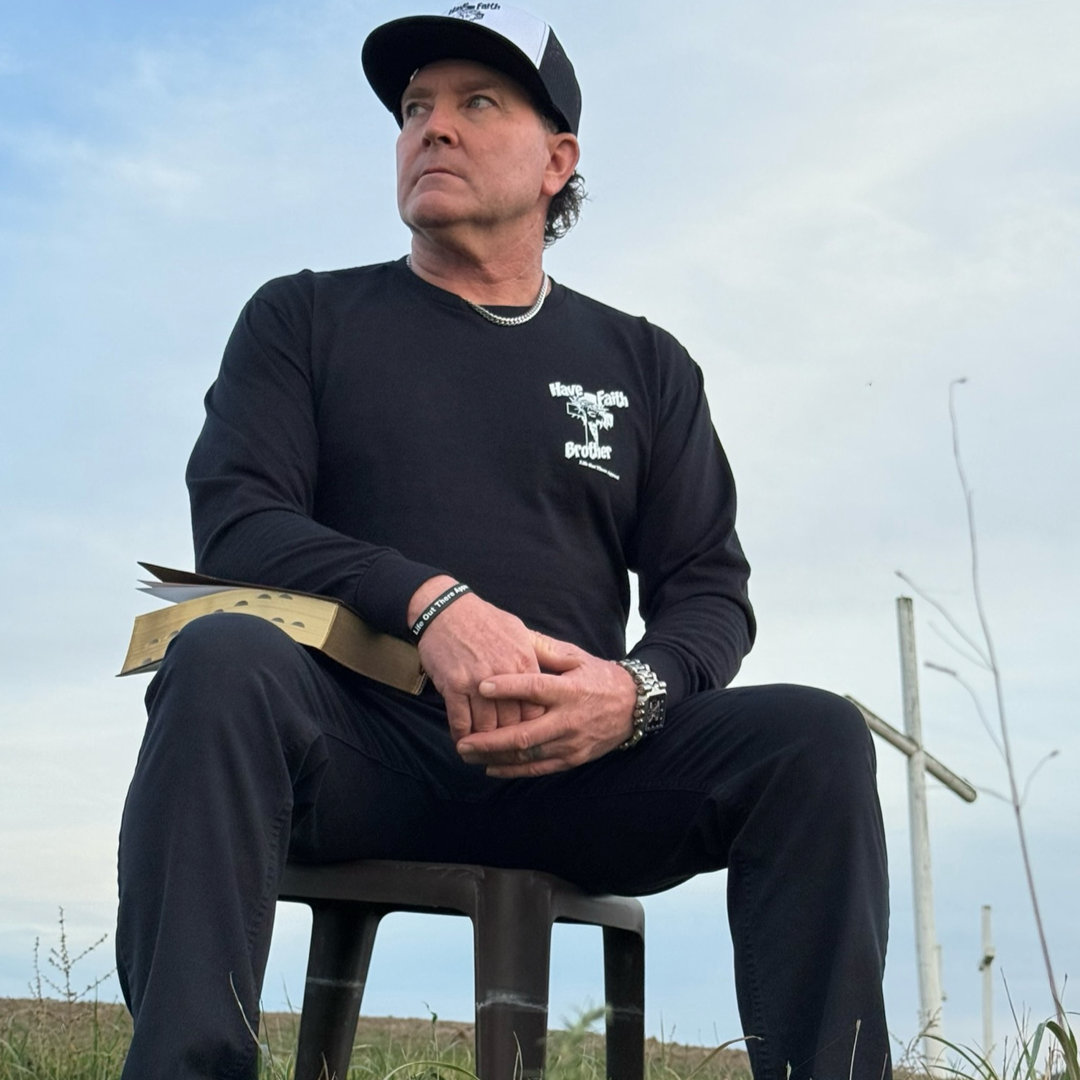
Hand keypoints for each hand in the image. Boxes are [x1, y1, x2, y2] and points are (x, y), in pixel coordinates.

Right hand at [409, 576, 544, 741]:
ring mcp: (477, 681)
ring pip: (486, 727)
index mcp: (524, 662)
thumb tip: (563, 669)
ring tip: (484, 751)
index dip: (532, 726)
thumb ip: (540, 655)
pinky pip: (460, 720)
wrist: (447, 609)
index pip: (535, 708)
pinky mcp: (453, 684)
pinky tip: (463, 742)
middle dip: (509, 741)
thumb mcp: (520, 631)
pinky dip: (462, 735)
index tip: (528, 735)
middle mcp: (504, 675)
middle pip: (512, 722)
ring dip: (485, 743)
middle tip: (506, 752)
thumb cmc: (484, 620)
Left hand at [455, 633, 637, 777]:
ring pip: (527, 755)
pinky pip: (538, 768)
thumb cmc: (598, 677)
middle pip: (525, 733)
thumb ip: (544, 649)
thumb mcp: (576, 657)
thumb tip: (515, 635)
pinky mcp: (573, 759)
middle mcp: (569, 719)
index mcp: (569, 690)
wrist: (634, 706)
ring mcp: (571, 743)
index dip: (507, 687)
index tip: (481, 686)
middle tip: (462, 741)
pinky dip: (513, 770)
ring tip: (468, 753)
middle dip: (489, 740)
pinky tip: (490, 767)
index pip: (534, 688)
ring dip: (495, 757)